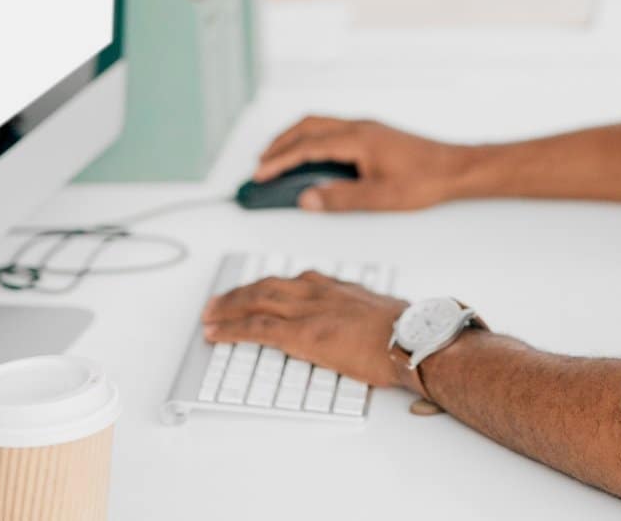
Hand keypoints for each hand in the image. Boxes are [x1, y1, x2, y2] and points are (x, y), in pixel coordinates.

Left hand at [201, 272, 420, 393]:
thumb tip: (356, 324)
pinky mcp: (301, 334)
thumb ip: (359, 313)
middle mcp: (315, 291)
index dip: (266, 288)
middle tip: (217, 302)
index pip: (290, 282)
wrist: (412, 336)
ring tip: (209, 316)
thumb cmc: (404, 329)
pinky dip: (231, 329)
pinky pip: (256, 328)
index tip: (255, 292)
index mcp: (334, 287)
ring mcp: (306, 311)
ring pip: (254, 302)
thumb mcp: (379, 311)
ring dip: (227, 308)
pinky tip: (216, 334)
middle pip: (265, 287)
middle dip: (238, 294)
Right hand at [253, 116, 476, 211]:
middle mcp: (359, 127)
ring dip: (294, 139)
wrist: (456, 168)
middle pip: (306, 126)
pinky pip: (332, 129)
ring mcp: (366, 127)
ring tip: (278, 159)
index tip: (260, 174)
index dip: (279, 161)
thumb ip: (340, 199)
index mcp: (357, 139)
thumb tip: (306, 199)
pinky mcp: (372, 133)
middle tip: (260, 165)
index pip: (307, 147)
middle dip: (279, 144)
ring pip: (319, 124)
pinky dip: (311, 139)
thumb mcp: (380, 197)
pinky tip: (311, 157)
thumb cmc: (425, 180)